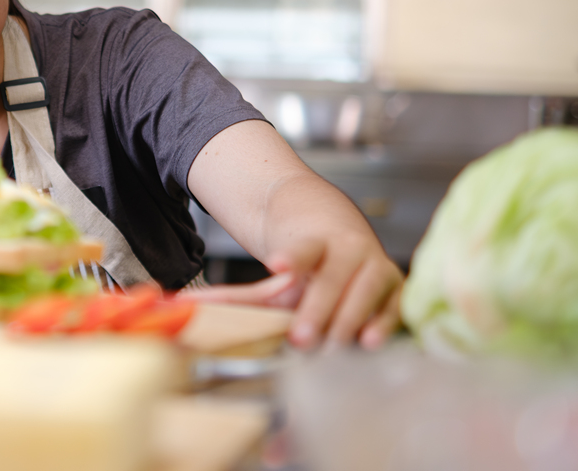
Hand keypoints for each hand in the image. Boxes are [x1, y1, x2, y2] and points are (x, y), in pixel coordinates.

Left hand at [188, 237, 403, 349]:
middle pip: (332, 278)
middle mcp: (346, 250)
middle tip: (302, 336)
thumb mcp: (274, 276)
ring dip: (349, 317)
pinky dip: (383, 322)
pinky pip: (393, 305)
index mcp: (314, 244)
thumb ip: (235, 295)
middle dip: (317, 307)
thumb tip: (182, 306)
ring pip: (364, 290)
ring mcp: (373, 265)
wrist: (342, 234)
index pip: (302, 249)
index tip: (275, 265)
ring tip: (334, 342)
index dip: (291, 258)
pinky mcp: (395, 286)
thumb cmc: (307, 265)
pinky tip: (370, 341)